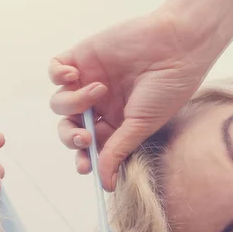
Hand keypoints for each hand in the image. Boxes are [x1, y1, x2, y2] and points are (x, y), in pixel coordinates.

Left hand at [49, 11, 210, 189]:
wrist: (177, 46)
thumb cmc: (167, 87)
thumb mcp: (140, 125)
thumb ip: (117, 151)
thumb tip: (105, 185)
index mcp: (115, 123)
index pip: (89, 146)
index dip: (83, 157)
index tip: (84, 166)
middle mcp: (99, 104)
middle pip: (69, 127)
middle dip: (71, 136)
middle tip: (84, 136)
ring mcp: (89, 80)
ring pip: (60, 102)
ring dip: (73, 103)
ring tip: (99, 90)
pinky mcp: (82, 56)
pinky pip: (55, 70)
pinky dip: (58, 75)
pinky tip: (74, 75)